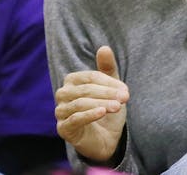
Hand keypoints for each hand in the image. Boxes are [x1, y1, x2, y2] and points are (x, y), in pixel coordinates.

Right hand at [55, 45, 128, 162]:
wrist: (106, 138)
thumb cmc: (106, 109)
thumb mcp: (111, 88)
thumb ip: (107, 68)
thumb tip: (104, 48)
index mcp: (73, 81)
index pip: (90, 77)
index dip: (109, 83)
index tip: (125, 90)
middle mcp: (63, 94)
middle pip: (85, 89)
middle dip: (107, 93)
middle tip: (125, 98)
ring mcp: (61, 112)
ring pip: (80, 104)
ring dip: (101, 103)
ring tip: (117, 106)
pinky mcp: (63, 129)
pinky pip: (74, 119)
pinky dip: (89, 114)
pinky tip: (102, 112)